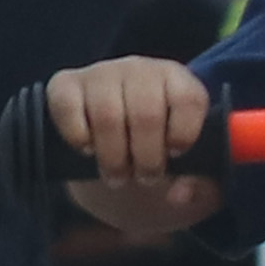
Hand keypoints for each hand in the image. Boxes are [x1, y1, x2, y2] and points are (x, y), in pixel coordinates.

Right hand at [49, 57, 218, 234]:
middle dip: (146, 157)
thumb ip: (199, 187)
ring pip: (107, 115)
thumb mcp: (190, 169)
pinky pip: (68, 107)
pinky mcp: (65, 83)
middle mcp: (141, 69)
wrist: (116, 140)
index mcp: (179, 80)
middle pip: (146, 113)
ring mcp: (101, 72)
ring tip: (117, 176)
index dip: (183, 133)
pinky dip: (78, 136)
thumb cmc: (160, 150)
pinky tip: (88, 150)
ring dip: (113, 156)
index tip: (176, 155)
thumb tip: (180, 196)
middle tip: (145, 179)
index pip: (189, 98)